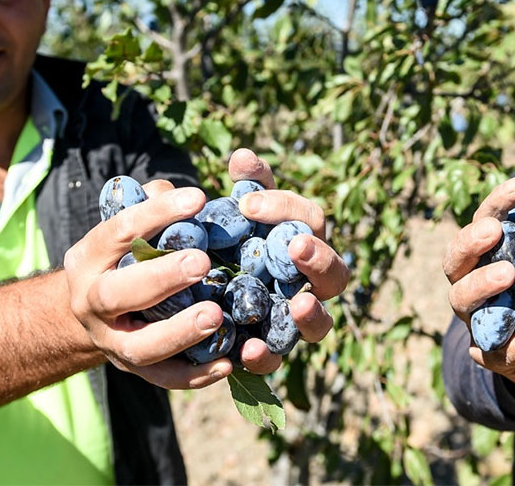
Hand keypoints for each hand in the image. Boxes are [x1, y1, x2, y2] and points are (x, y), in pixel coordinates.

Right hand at [64, 182, 231, 388]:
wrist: (94, 313)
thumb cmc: (123, 256)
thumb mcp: (128, 227)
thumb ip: (153, 205)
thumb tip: (182, 196)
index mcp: (87, 259)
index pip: (115, 232)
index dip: (155, 213)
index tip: (197, 198)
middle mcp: (91, 303)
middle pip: (115, 295)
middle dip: (160, 278)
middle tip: (201, 262)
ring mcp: (110, 342)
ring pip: (139, 347)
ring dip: (179, 333)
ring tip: (217, 315)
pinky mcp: (134, 370)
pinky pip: (164, 378)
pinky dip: (195, 376)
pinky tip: (228, 362)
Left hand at [226, 148, 350, 373]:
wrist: (179, 293)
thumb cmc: (214, 243)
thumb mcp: (220, 213)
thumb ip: (238, 188)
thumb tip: (243, 156)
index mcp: (298, 241)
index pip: (309, 219)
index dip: (286, 208)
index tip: (248, 203)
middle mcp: (306, 283)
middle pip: (335, 272)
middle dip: (320, 258)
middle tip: (295, 246)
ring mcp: (290, 321)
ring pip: (320, 323)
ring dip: (313, 313)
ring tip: (299, 303)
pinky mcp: (266, 351)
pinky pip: (275, 359)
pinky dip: (266, 355)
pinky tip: (248, 348)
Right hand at [442, 172, 514, 401]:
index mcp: (483, 259)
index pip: (481, 224)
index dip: (495, 204)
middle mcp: (469, 287)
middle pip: (455, 261)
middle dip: (470, 243)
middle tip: (493, 230)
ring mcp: (477, 323)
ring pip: (464, 301)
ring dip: (483, 285)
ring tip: (511, 273)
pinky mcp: (496, 358)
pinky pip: (507, 350)